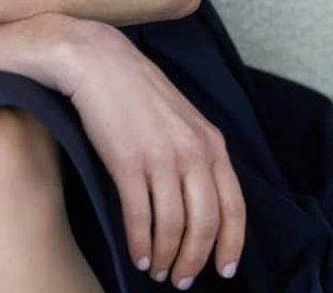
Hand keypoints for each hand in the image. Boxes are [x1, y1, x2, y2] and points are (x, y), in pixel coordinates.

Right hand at [58, 21, 245, 285]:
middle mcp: (192, 152)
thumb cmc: (138, 90)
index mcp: (211, 142)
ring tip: (158, 270)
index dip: (231, 244)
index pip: (233, 207)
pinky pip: (140, 218)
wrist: (98, 61)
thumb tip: (203, 201)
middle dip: (195, 260)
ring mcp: (160, 158)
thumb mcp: (183, 117)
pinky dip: (140, 244)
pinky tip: (138, 254)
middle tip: (182, 279)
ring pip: (173, 227)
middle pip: (204, 224)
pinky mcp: (127, 163)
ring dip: (166, 257)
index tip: (224, 270)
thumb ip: (199, 153)